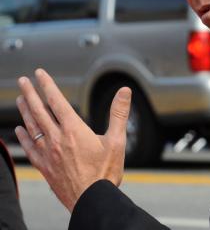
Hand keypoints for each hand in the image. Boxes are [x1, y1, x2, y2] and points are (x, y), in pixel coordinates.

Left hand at [14, 68, 130, 211]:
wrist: (91, 200)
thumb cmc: (105, 172)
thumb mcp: (117, 141)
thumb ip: (119, 114)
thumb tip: (125, 91)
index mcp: (74, 130)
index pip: (57, 101)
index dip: (47, 85)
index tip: (40, 74)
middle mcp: (57, 139)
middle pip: (39, 110)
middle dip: (30, 93)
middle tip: (23, 80)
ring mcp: (47, 153)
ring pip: (32, 126)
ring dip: (25, 110)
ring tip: (20, 98)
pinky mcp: (44, 166)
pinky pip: (29, 147)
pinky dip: (23, 136)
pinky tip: (19, 130)